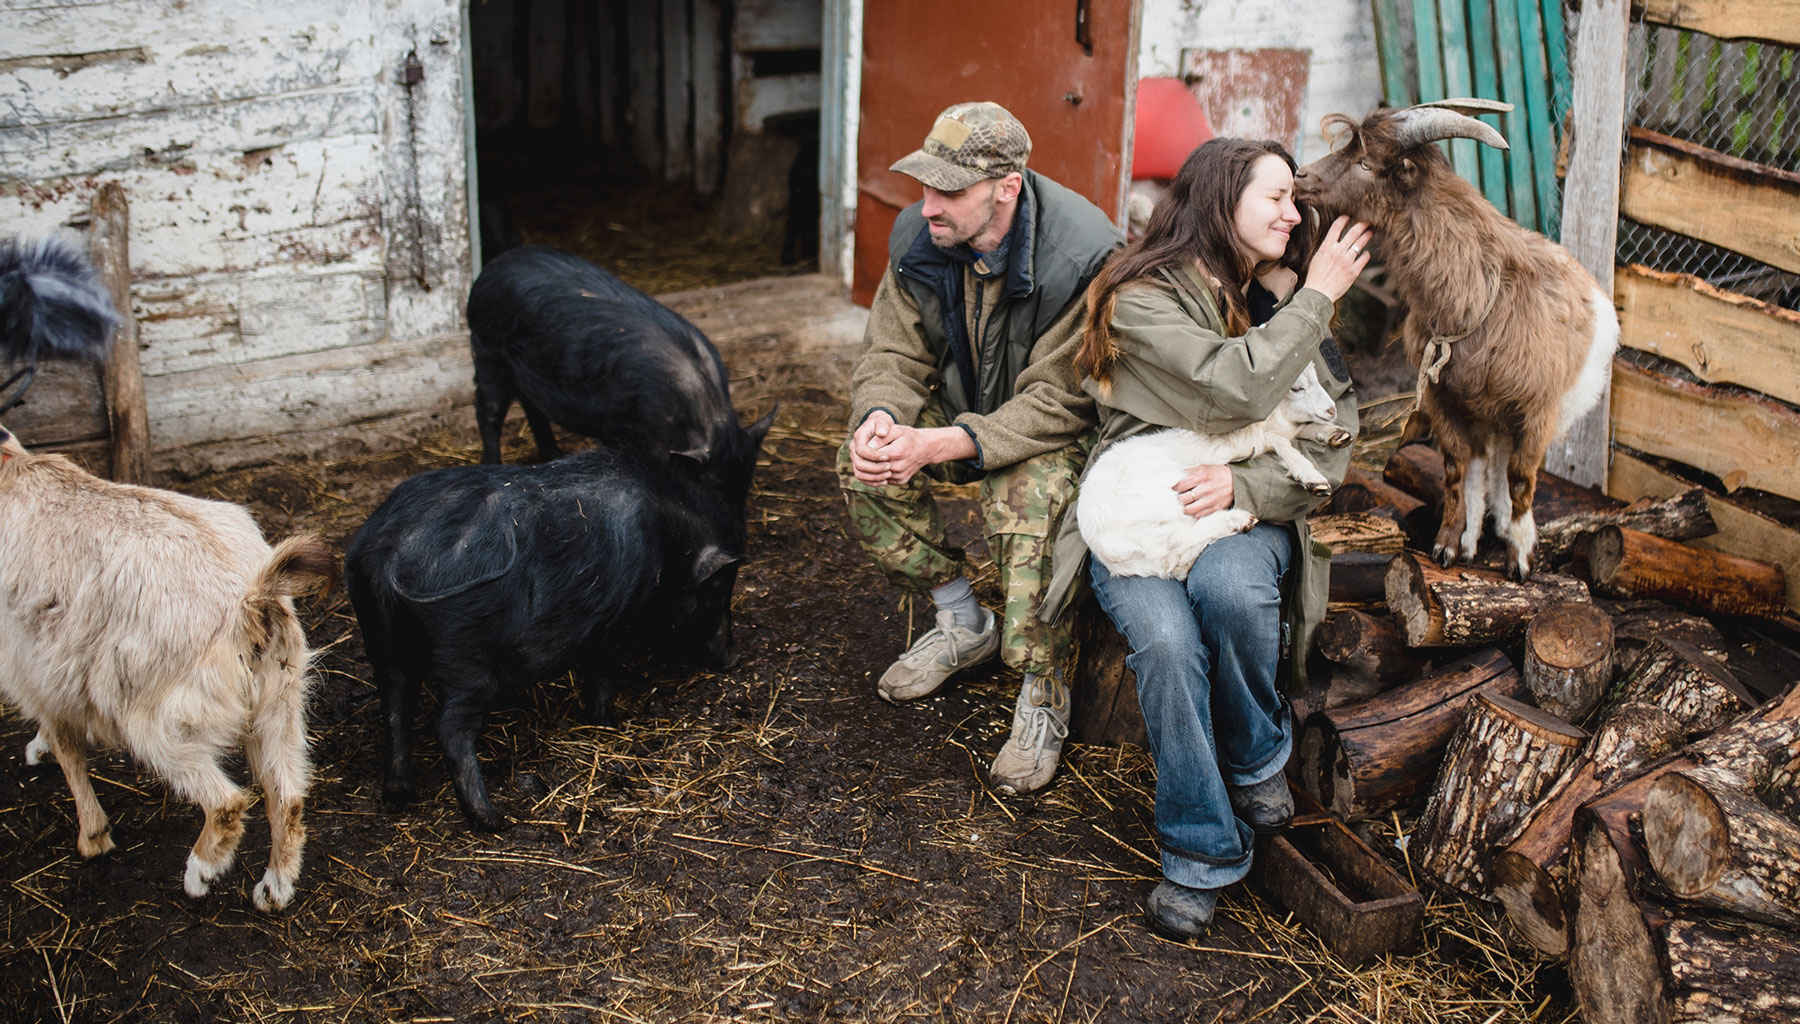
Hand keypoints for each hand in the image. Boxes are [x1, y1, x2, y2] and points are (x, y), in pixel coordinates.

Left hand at [849, 414, 975, 485]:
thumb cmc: (909, 436)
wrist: (925, 448)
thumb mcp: (896, 430)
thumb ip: (881, 437)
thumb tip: (868, 446)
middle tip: (859, 455)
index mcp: (897, 452)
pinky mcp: (900, 481)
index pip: (872, 456)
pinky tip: (876, 466)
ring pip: (876, 477)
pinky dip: (876, 475)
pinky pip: (883, 481)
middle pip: (872, 468)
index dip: (865, 451)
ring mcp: (900, 476)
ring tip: (866, 460)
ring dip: (868, 470)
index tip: (862, 446)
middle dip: (864, 461)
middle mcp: (898, 467)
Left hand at [1173, 464, 1233, 517]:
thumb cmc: (1219, 474)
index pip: (1180, 486)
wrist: (1237, 482)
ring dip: (1185, 508)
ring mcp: (1209, 500)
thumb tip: (1177, 476)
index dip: (1175, 488)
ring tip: (1186, 505)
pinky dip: (1195, 513)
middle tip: (1181, 497)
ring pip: (1189, 510)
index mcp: (1200, 477)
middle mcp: (1204, 489)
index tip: (1175, 489)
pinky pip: (1199, 515)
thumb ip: (1191, 472)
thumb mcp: (1204, 467)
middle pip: (1182, 499)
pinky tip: (1196, 508)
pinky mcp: (1214, 508)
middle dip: (1180, 498)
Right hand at [1303, 216, 1372, 301]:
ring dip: (1367, 236)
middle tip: (1367, 221)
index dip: (1344, 219)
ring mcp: (1347, 261)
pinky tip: (1366, 253)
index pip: (1337, 227)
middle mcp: (1338, 252)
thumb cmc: (1315, 278)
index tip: (1349, 216)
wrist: (1318, 294)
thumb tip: (1333, 240)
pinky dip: (1366, 254)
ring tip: (1370, 232)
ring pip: (1360, 244)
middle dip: (1362, 224)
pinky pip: (1364, 258)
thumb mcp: (1316, 258)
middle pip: (1353, 232)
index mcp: (1326, 248)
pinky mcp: (1354, 271)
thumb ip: (1326, 248)